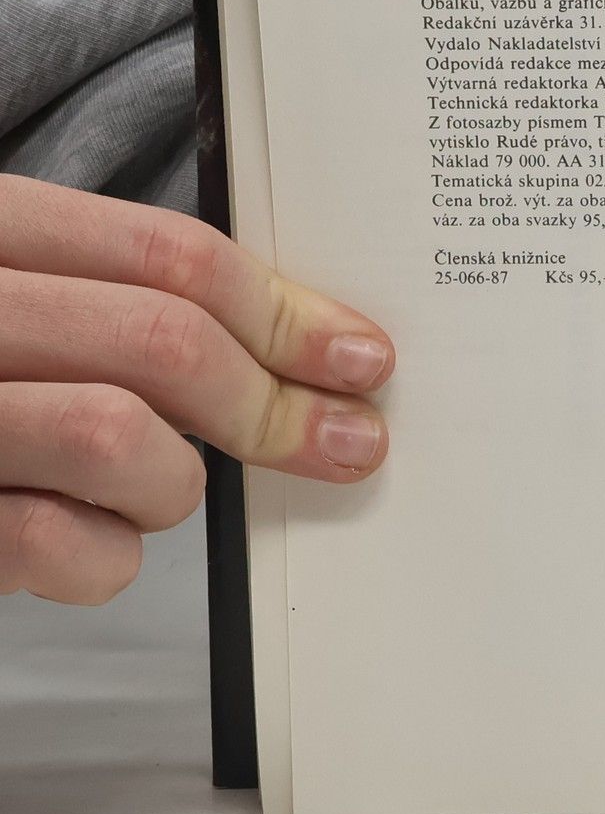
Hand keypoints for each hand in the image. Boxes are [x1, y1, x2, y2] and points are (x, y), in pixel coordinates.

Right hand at [0, 176, 393, 604]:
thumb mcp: (13, 300)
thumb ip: (109, 302)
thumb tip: (296, 348)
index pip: (166, 254)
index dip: (285, 310)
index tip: (361, 358)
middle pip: (162, 340)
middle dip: (273, 404)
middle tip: (342, 444)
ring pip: (121, 438)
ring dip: (172, 486)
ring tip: (149, 494)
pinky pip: (59, 544)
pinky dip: (104, 559)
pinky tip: (85, 547)